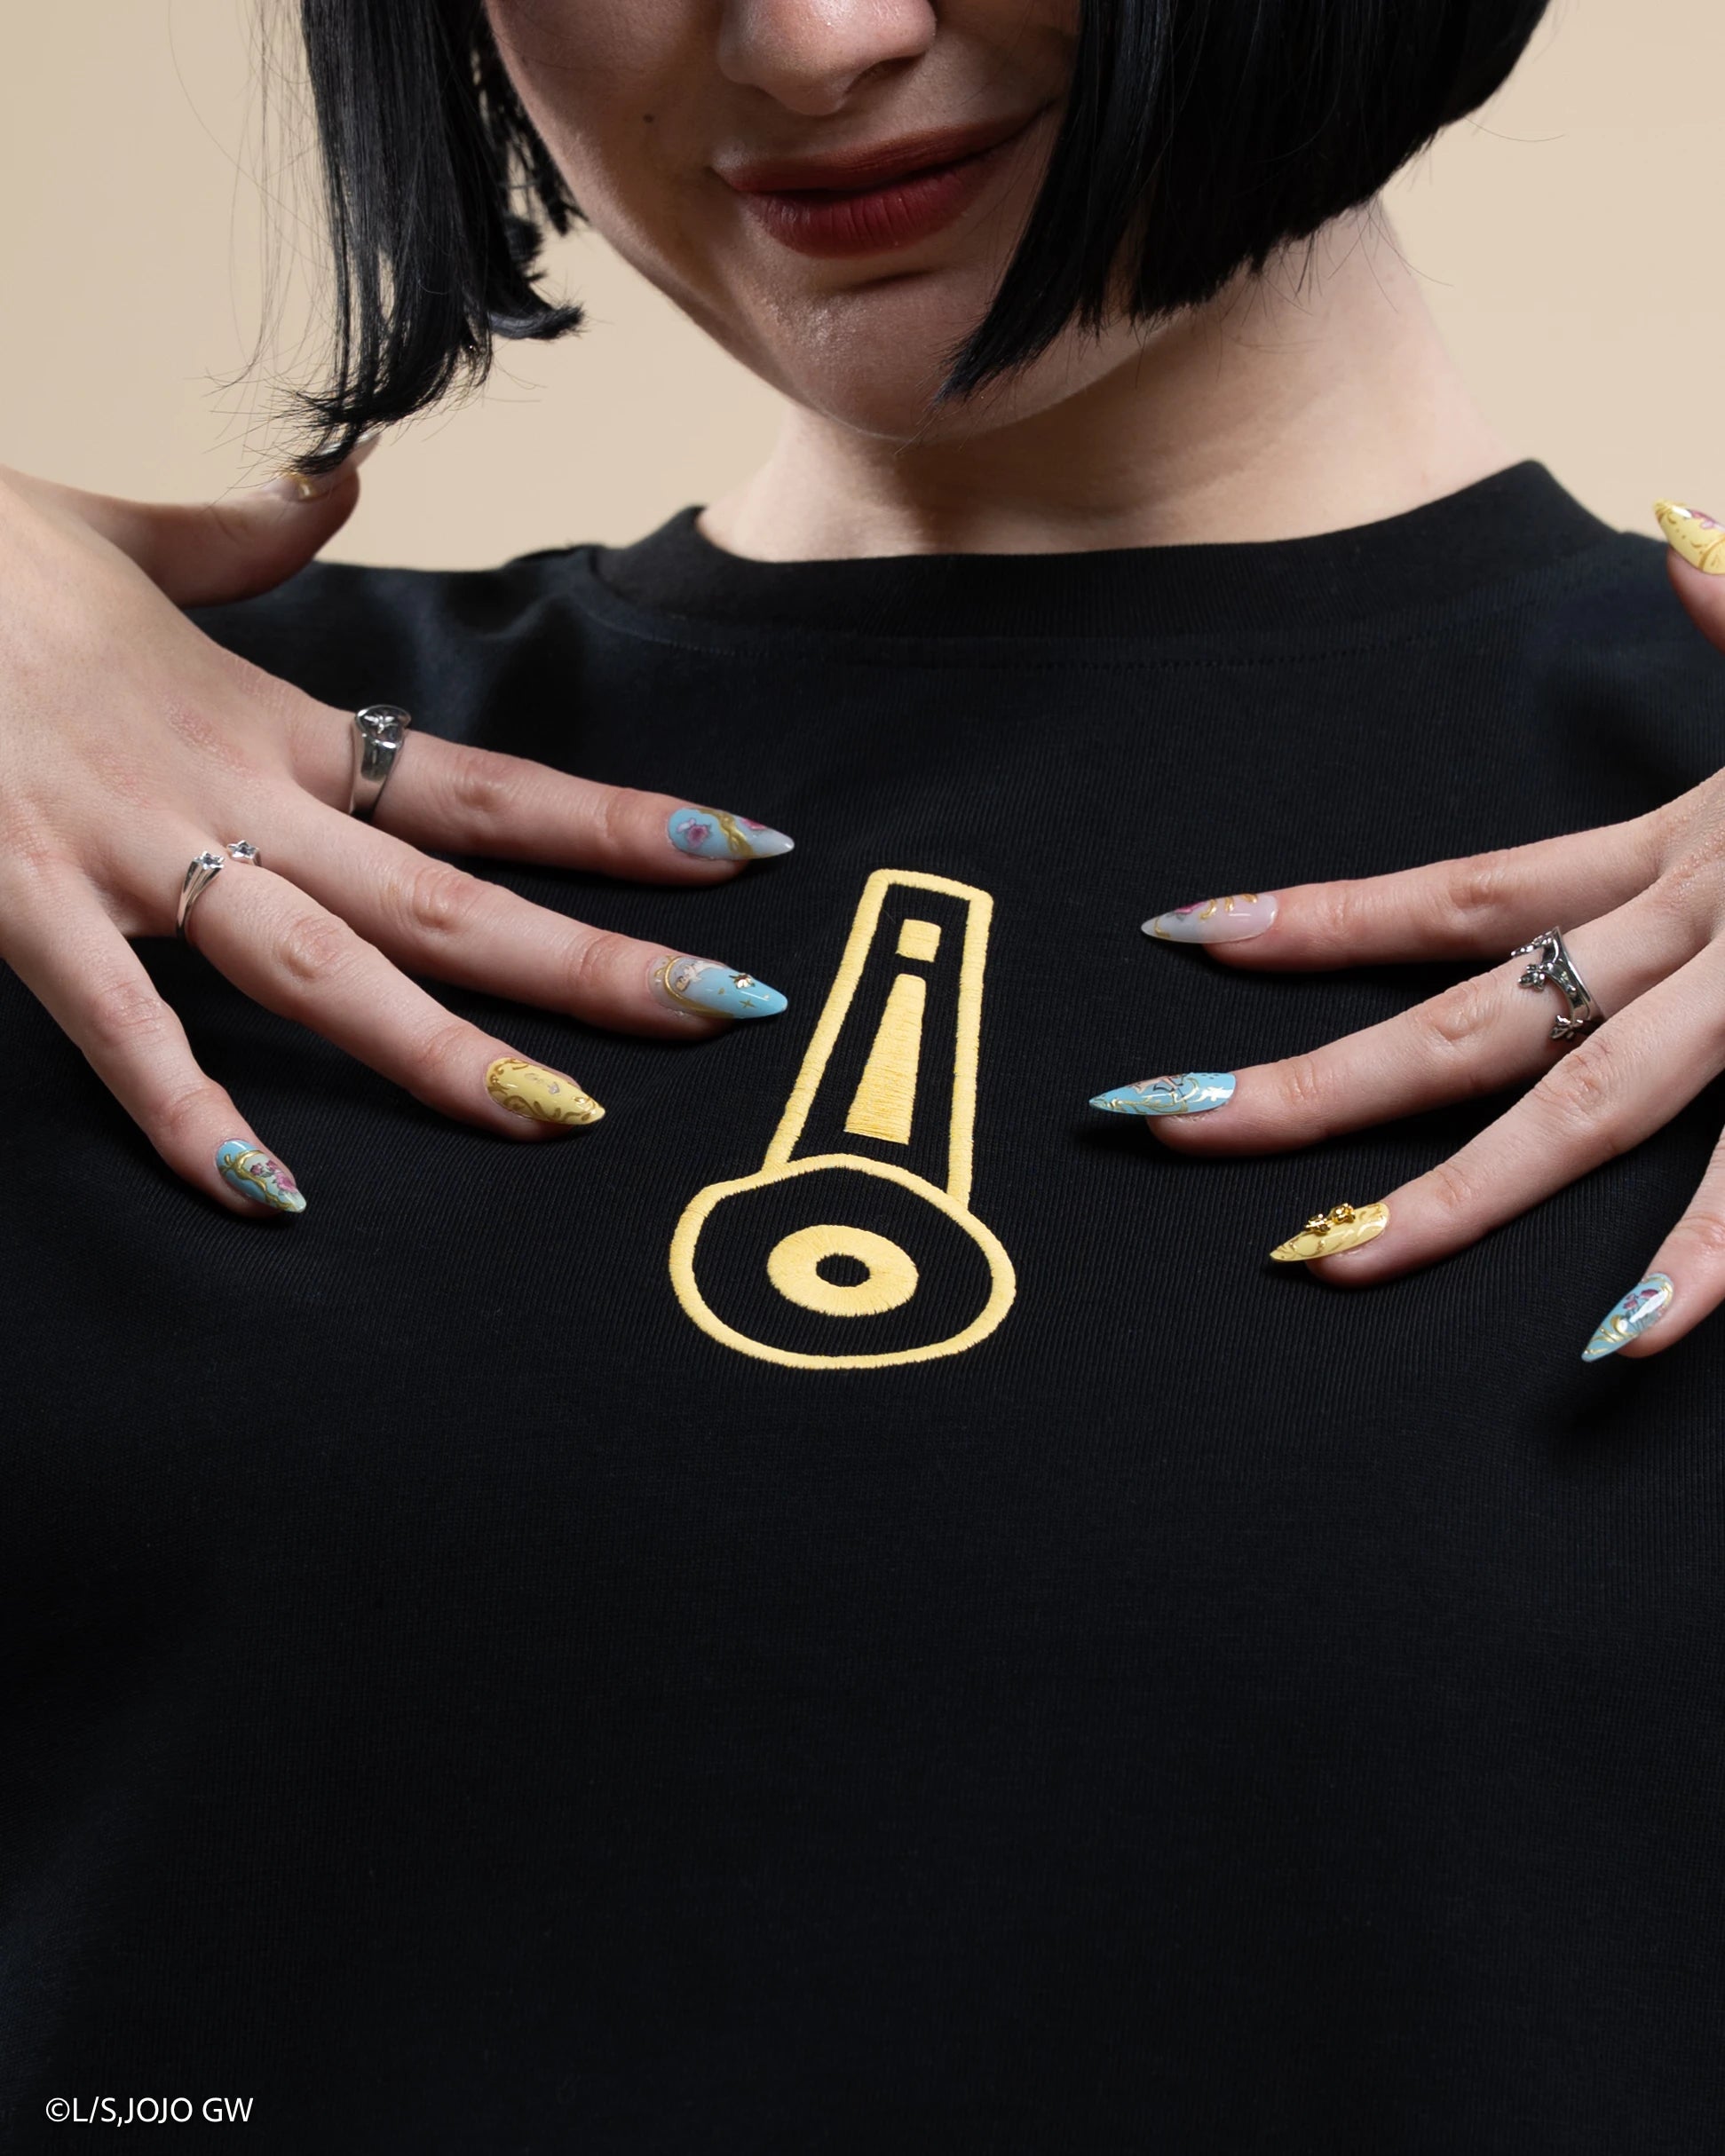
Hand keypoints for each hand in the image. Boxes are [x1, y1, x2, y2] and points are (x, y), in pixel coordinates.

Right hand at [0, 447, 791, 1215]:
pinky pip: (119, 1023)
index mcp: (267, 726)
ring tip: (559, 1118)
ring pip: (322, 966)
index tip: (743, 853)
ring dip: (444, 1050)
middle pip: (447, 892)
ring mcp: (133, 851)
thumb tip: (335, 488)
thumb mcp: (124, 539)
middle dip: (592, 958)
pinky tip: (267, 1194)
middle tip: (731, 1007)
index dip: (616, 826)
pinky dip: (187, 1109)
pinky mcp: (24, 895)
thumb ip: (243, 539)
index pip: (481, 785)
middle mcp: (231, 793)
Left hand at [1105, 522, 1724, 1362]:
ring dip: (1462, 1193)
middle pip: (1474, 1009)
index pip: (1459, 888)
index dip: (1318, 917)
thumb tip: (1683, 545)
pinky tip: (1611, 1343)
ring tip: (1335, 1266)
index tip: (1182, 937)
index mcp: (1686, 846)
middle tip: (1159, 1119)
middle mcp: (1710, 914)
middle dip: (1316, 1077)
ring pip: (1597, 1103)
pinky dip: (1704, 1257)